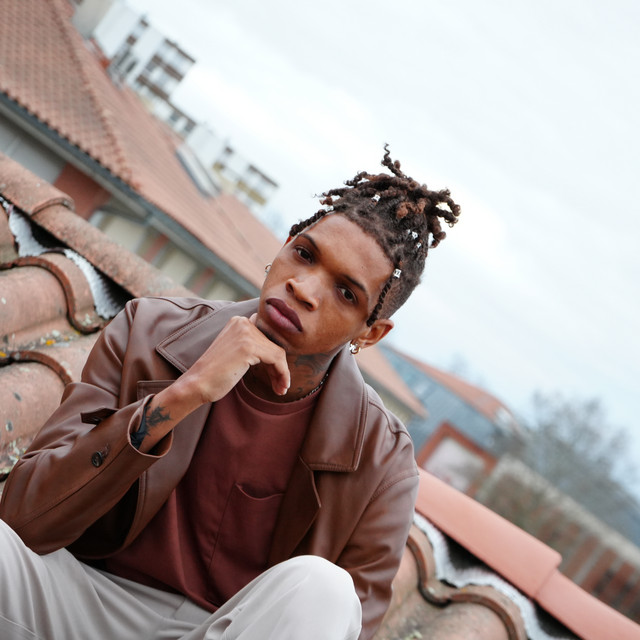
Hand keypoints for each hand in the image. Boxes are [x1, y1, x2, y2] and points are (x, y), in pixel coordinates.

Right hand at [135, 315, 289, 451]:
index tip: (276, 375)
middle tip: (280, 385)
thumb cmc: (215, 373)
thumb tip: (277, 350)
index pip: (267, 336)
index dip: (274, 357)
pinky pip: (277, 359)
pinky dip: (282, 374)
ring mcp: (246, 333)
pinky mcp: (249, 347)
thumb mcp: (235, 351)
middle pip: (273, 345)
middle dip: (279, 367)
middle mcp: (242, 322)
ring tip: (281, 389)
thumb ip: (251, 344)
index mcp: (238, 321)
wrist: (197, 384)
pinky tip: (280, 387)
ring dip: (282, 373)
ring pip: (278, 353)